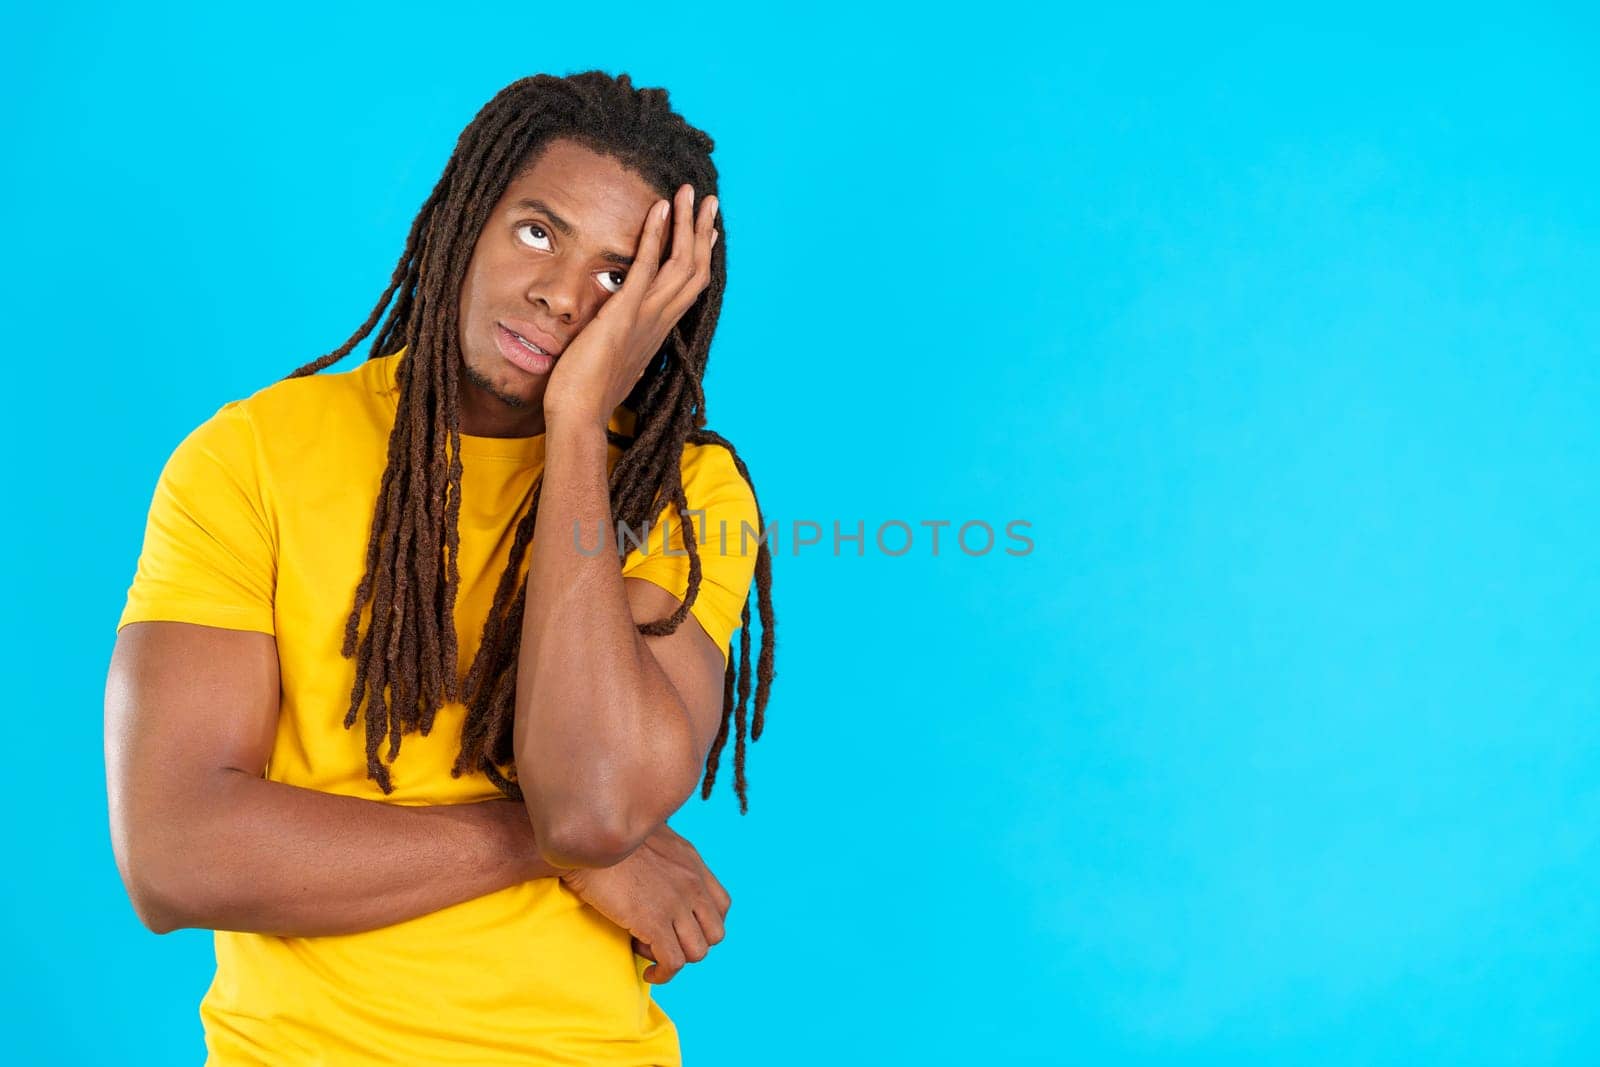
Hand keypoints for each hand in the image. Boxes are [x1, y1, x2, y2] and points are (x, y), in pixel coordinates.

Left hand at [542, 183, 719, 429]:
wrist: (578, 417)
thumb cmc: (587, 396)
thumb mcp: (613, 363)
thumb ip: (623, 346)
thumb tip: (622, 344)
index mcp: (657, 332)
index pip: (689, 288)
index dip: (701, 256)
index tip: (707, 231)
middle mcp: (659, 322)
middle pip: (695, 270)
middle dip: (702, 231)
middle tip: (709, 199)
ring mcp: (645, 317)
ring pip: (681, 264)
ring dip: (686, 224)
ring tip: (689, 193)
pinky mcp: (624, 314)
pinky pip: (646, 267)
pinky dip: (655, 235)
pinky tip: (658, 208)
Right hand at [558, 822, 731, 983]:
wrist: (588, 839)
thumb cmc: (608, 838)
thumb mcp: (650, 837)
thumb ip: (664, 856)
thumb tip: (657, 871)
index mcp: (691, 863)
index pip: (721, 905)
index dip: (705, 925)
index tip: (683, 931)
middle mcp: (692, 884)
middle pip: (715, 933)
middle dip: (692, 945)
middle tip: (665, 944)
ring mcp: (676, 904)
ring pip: (697, 952)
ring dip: (676, 958)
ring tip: (651, 952)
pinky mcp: (654, 922)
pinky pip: (673, 962)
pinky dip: (664, 974)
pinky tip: (649, 972)